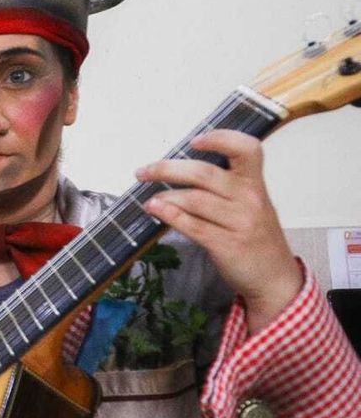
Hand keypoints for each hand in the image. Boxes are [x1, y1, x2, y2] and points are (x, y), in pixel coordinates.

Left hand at [137, 129, 302, 331]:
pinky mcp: (228, 245)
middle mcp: (250, 199)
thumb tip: (178, 170)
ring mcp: (240, 222)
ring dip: (165, 196)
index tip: (194, 141)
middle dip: (166, 169)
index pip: (247, 149)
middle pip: (204, 173)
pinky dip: (170, 215)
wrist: (275, 278)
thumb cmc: (255, 236)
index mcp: (255, 184)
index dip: (221, 138)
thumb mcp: (250, 204)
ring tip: (149, 200)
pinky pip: (193, 225)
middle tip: (143, 172)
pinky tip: (156, 209)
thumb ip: (224, 186)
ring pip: (194, 199)